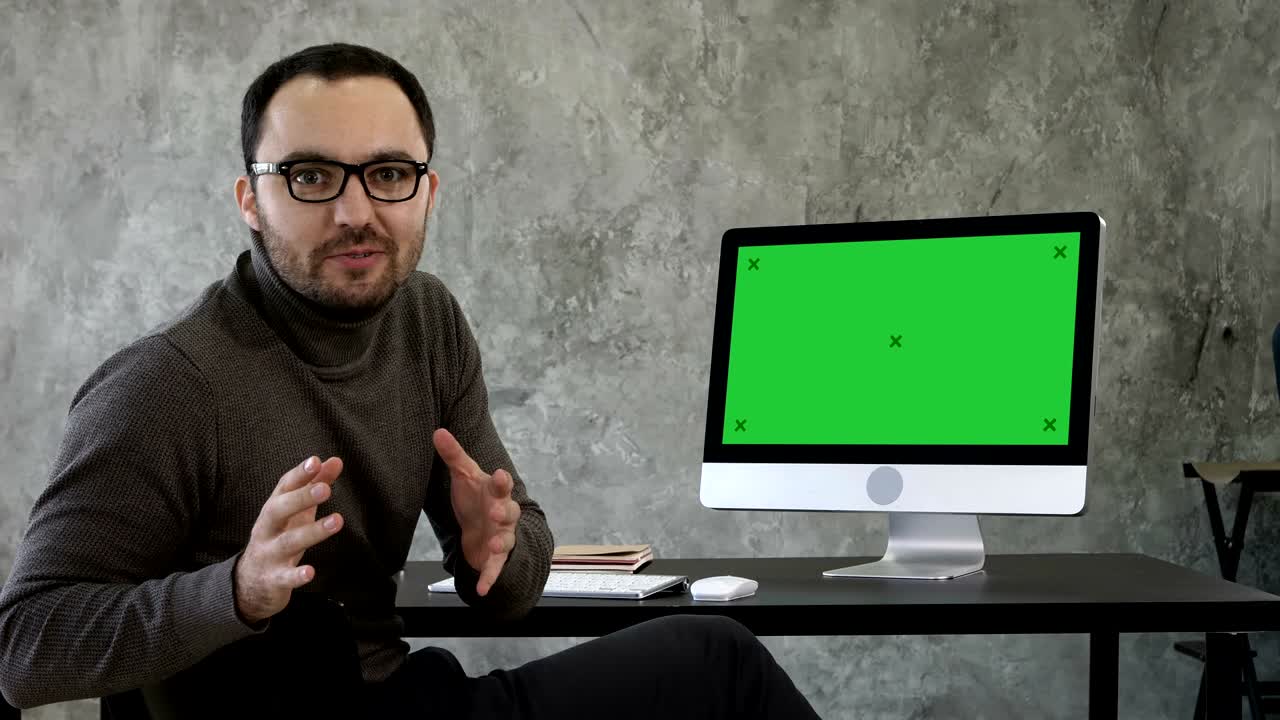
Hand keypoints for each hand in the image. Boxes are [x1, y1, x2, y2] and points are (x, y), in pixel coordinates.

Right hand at [234, 456, 344, 624]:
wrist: (250, 583)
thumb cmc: (279, 537)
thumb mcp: (297, 511)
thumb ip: (315, 485)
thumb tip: (336, 460)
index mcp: (273, 509)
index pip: (283, 488)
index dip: (299, 475)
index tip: (315, 461)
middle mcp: (267, 529)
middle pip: (279, 510)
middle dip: (301, 498)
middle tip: (325, 489)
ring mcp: (268, 554)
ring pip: (288, 542)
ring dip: (312, 532)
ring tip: (337, 521)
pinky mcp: (273, 579)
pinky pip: (284, 577)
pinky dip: (296, 575)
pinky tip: (310, 572)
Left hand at [433, 428, 519, 595]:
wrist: (485, 528)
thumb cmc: (475, 498)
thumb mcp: (464, 476)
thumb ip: (453, 455)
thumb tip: (437, 431)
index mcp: (495, 492)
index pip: (501, 484)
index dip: (500, 481)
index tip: (498, 475)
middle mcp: (503, 514)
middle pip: (509, 511)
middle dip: (504, 511)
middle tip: (496, 511)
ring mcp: (502, 536)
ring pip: (507, 539)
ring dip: (502, 543)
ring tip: (495, 546)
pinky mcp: (495, 557)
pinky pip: (495, 568)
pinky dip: (489, 579)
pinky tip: (482, 590)